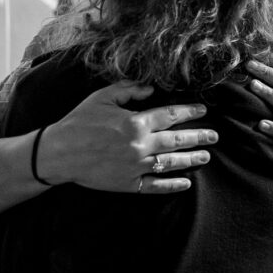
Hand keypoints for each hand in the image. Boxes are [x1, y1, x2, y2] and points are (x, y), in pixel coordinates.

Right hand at [38, 81, 215, 193]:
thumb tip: (152, 87)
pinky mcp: (129, 183)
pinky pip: (156, 186)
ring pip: (171, 163)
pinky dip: (172, 185)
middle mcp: (140, 145)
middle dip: (199, 137)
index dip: (190, 112)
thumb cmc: (79, 122)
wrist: (57, 153)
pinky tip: (186, 182)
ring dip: (191, 159)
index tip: (203, 111)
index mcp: (136, 123)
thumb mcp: (102, 97)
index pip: (171, 116)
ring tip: (206, 157)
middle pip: (178, 140)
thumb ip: (129, 90)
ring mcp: (136, 166)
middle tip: (214, 136)